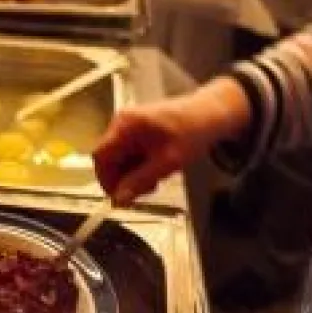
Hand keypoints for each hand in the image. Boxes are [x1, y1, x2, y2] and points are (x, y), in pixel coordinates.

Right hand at [93, 77, 249, 204]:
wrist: (211, 113)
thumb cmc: (192, 131)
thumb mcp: (167, 162)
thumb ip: (140, 181)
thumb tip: (119, 199)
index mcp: (125, 126)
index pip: (101, 156)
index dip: (106, 179)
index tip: (120, 196)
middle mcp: (122, 123)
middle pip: (109, 158)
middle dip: (124, 178)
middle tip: (146, 190)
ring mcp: (129, 125)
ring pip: (120, 158)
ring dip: (133, 173)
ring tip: (156, 178)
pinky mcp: (138, 129)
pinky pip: (129, 152)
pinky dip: (139, 164)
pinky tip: (156, 167)